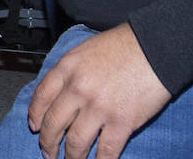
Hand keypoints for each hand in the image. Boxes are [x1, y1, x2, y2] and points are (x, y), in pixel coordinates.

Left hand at [27, 23, 170, 158]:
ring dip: (71, 157)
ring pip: (76, 143)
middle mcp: (79, 88)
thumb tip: (64, 92)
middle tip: (48, 152)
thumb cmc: (127, 44)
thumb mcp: (88, 49)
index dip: (36, 115)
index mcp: (69, 68)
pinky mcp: (121, 122)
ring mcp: (99, 107)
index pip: (42, 96)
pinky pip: (105, 151)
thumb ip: (73, 70)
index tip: (35, 126)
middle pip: (54, 123)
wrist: (157, 46)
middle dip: (48, 143)